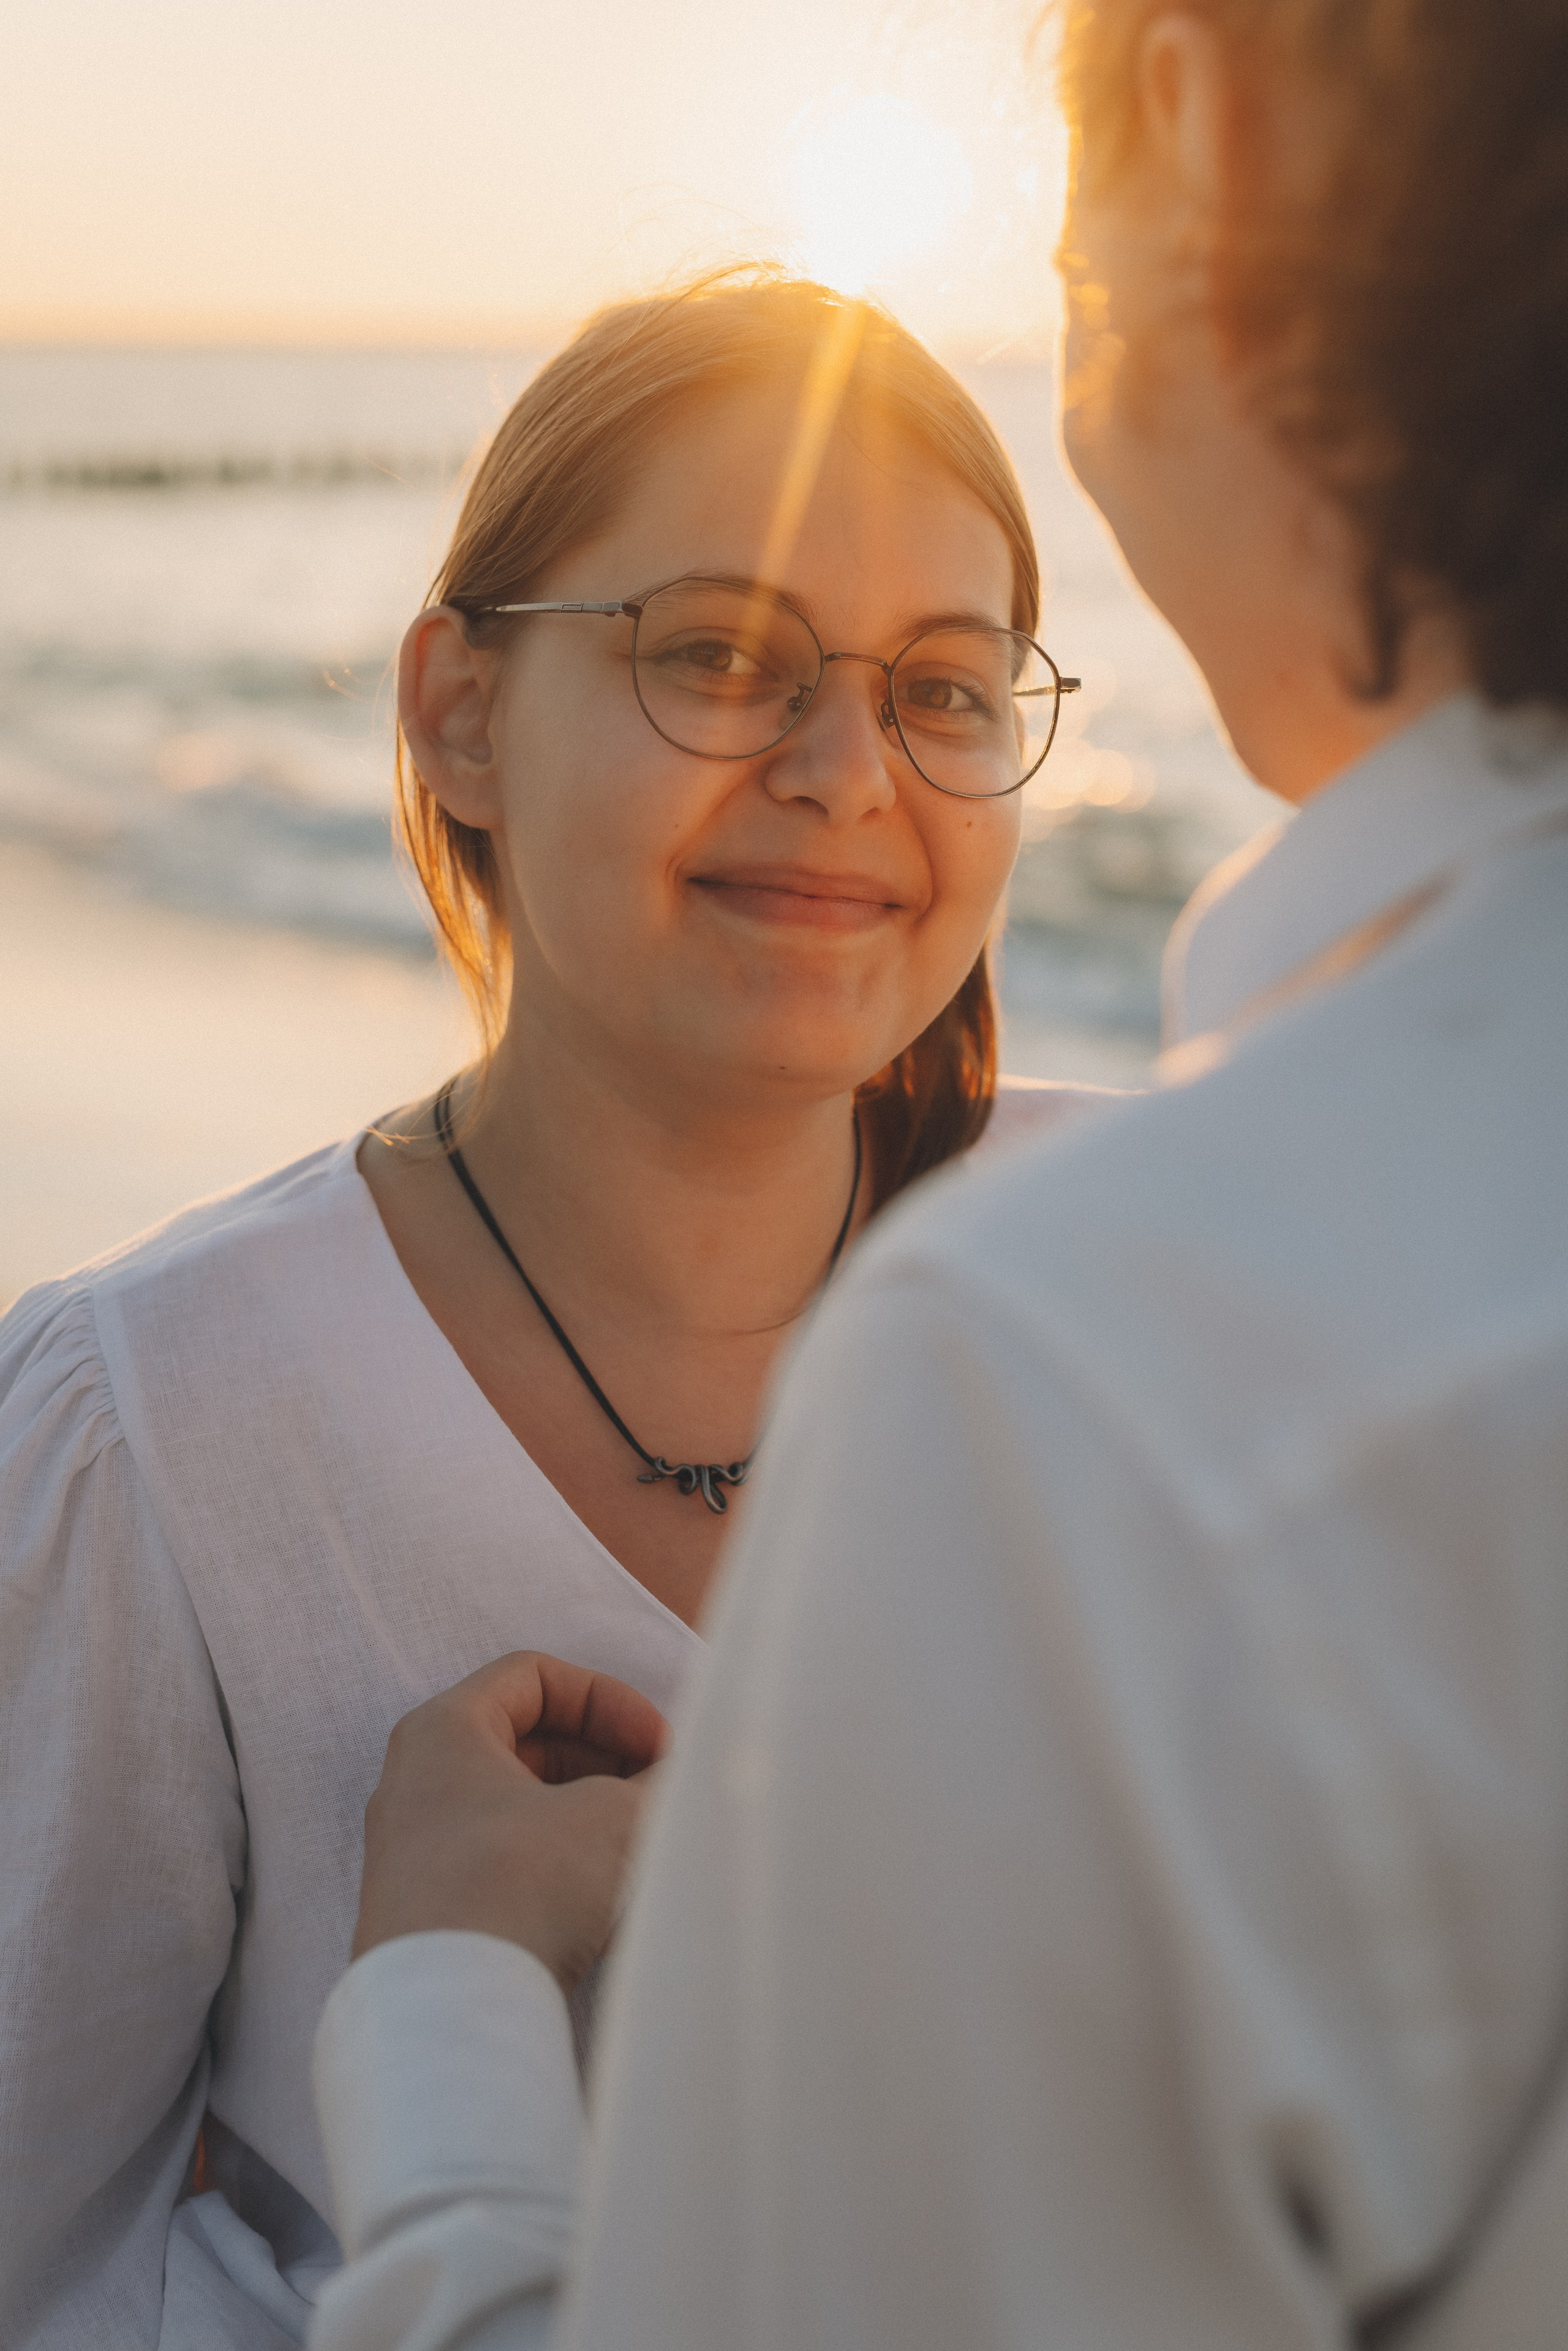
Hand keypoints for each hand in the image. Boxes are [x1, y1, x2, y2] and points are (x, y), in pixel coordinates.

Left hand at [352, 1652, 668, 1992]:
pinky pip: (500, 1863)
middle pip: (525, 1741)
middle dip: (604, 1760)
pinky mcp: (426, 1914)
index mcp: (443, 1732)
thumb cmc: (520, 1887)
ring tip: (638, 1850)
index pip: (535, 1676)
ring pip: (515, 1806)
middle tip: (657, 1794)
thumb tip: (677, 1777)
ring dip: (585, 1815)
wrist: (449, 2014)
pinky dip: (555, 1864)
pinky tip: (598, 1903)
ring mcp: (414, 1853)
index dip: (610, 1700)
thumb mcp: (611, 1818)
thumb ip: (655, 1783)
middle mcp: (415, 1783)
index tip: (659, 1747)